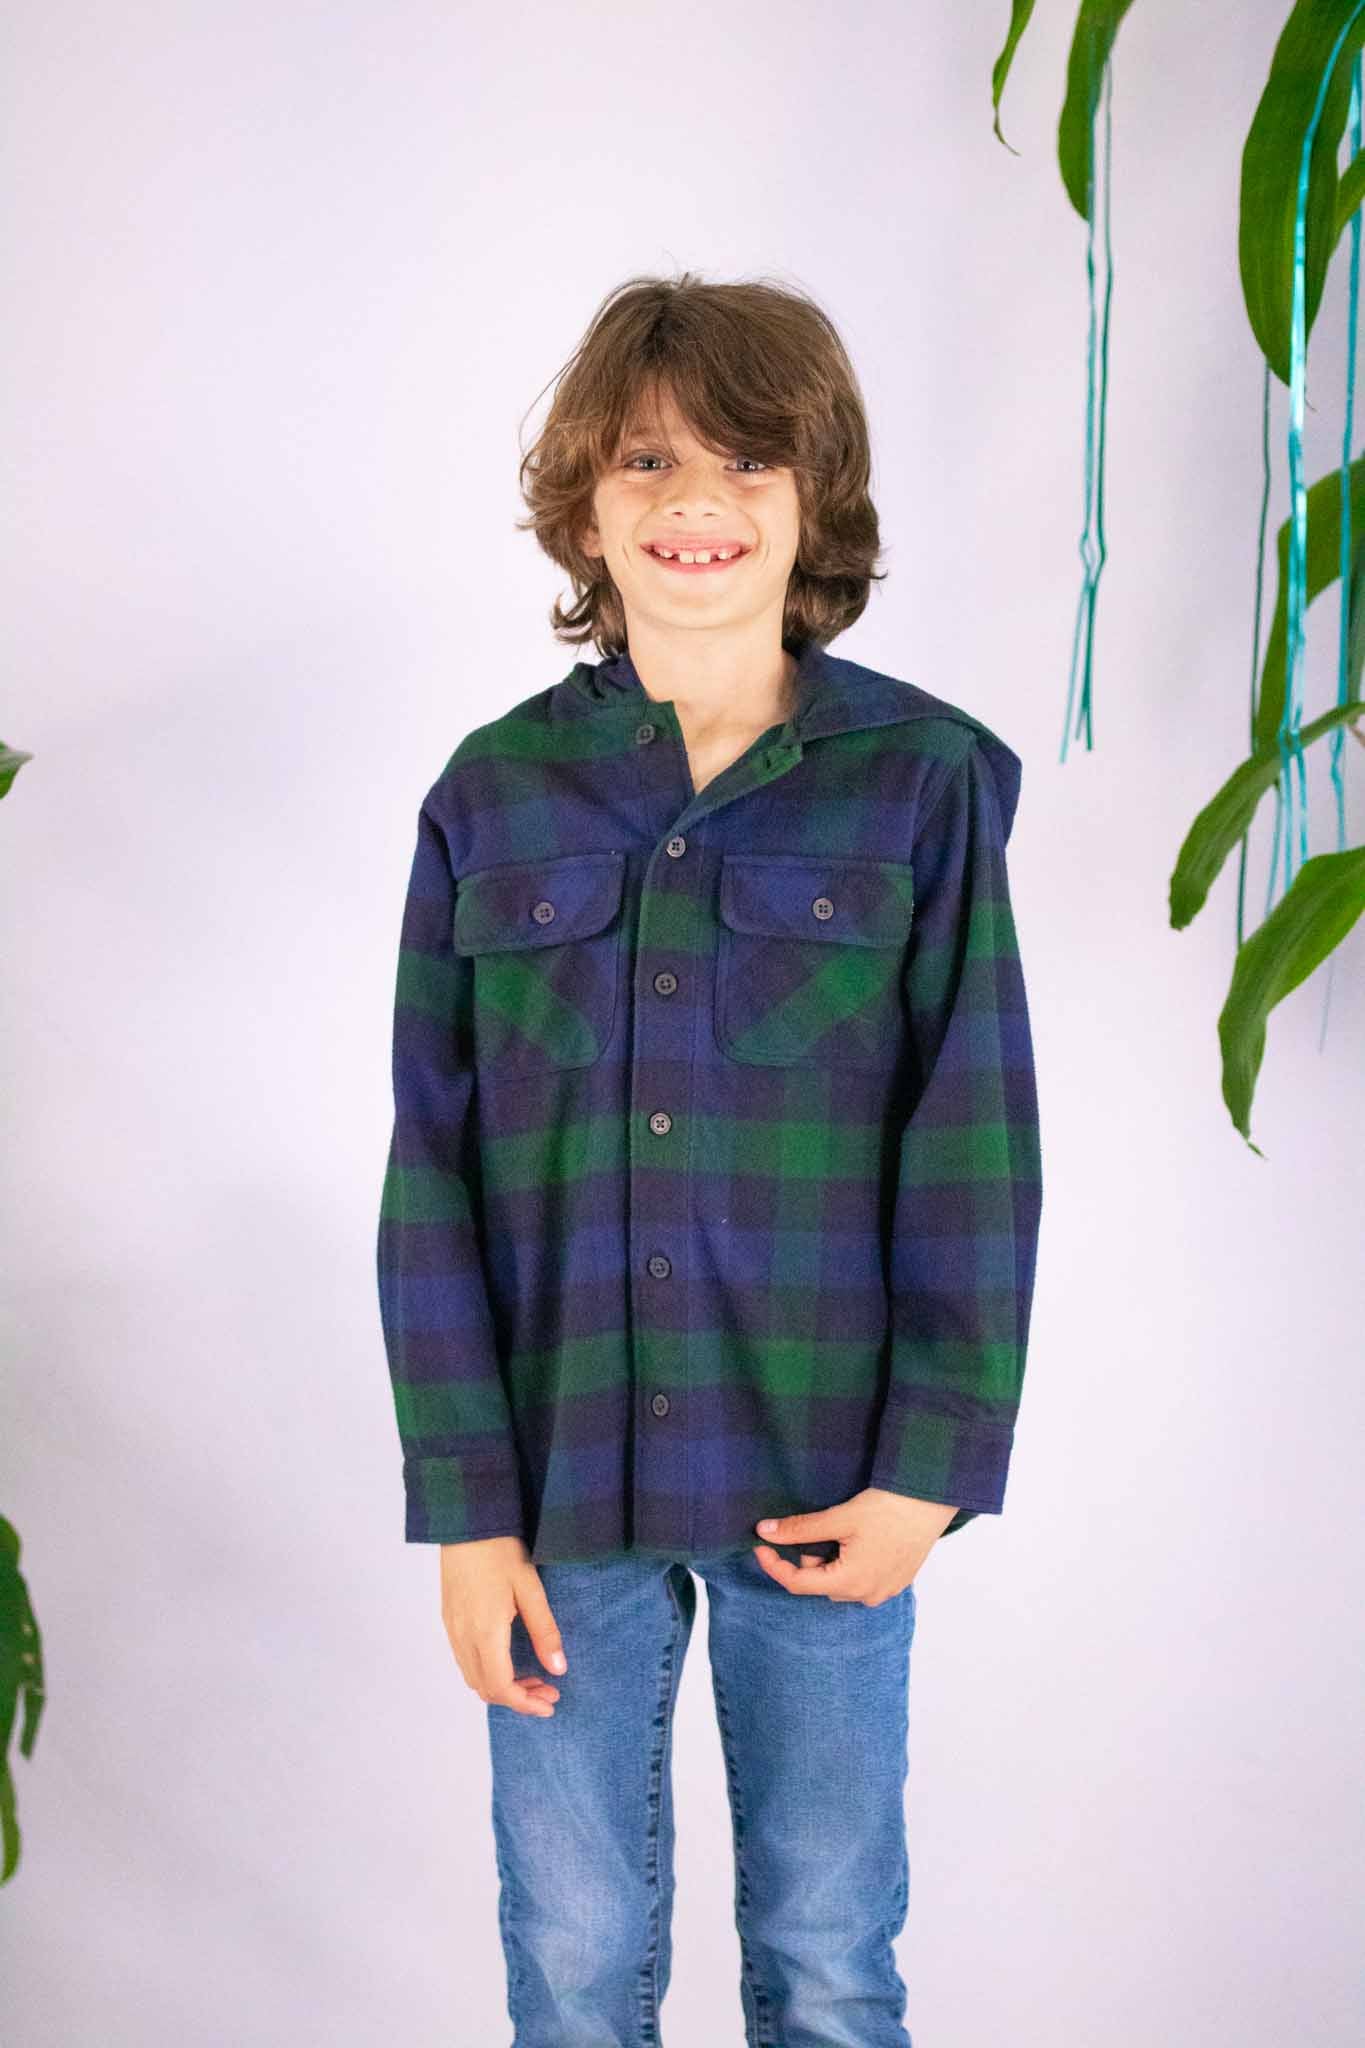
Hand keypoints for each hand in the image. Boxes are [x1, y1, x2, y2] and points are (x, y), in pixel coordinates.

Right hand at [440, 1536, 567, 1718]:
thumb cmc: (499, 1550)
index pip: (501, 1687)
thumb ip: (544, 1631)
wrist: (466, 1522)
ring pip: (473, 1678)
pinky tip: (508, 1660)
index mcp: (485, 1632)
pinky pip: (465, 1661)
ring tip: (532, 1678)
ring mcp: (452, 1629)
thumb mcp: (530, 1588)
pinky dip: (488, 1673)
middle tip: (548, 1691)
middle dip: (518, 1698)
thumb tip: (558, 1669)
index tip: (550, 1703)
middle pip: (486, 1689)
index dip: (526, 1704)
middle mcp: (463, 1637)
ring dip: (502, 1687)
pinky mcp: (449, 1620)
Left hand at [752, 1488, 958, 1603]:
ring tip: (845, 1529)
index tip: (760, 1546)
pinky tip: (861, 1538)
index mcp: (850, 1583)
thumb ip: (800, 1529)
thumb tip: (765, 1531)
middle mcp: (867, 1595)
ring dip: (832, 1559)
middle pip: (820, 1581)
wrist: (931, 1500)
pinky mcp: (896, 1582)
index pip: (798, 1583)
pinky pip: (861, 1578)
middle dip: (810, 1556)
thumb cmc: (889, 1508)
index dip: (774, 1565)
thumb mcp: (838, 1517)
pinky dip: (851, 1561)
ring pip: (840, 1580)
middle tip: (820, 1526)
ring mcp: (884, 1591)